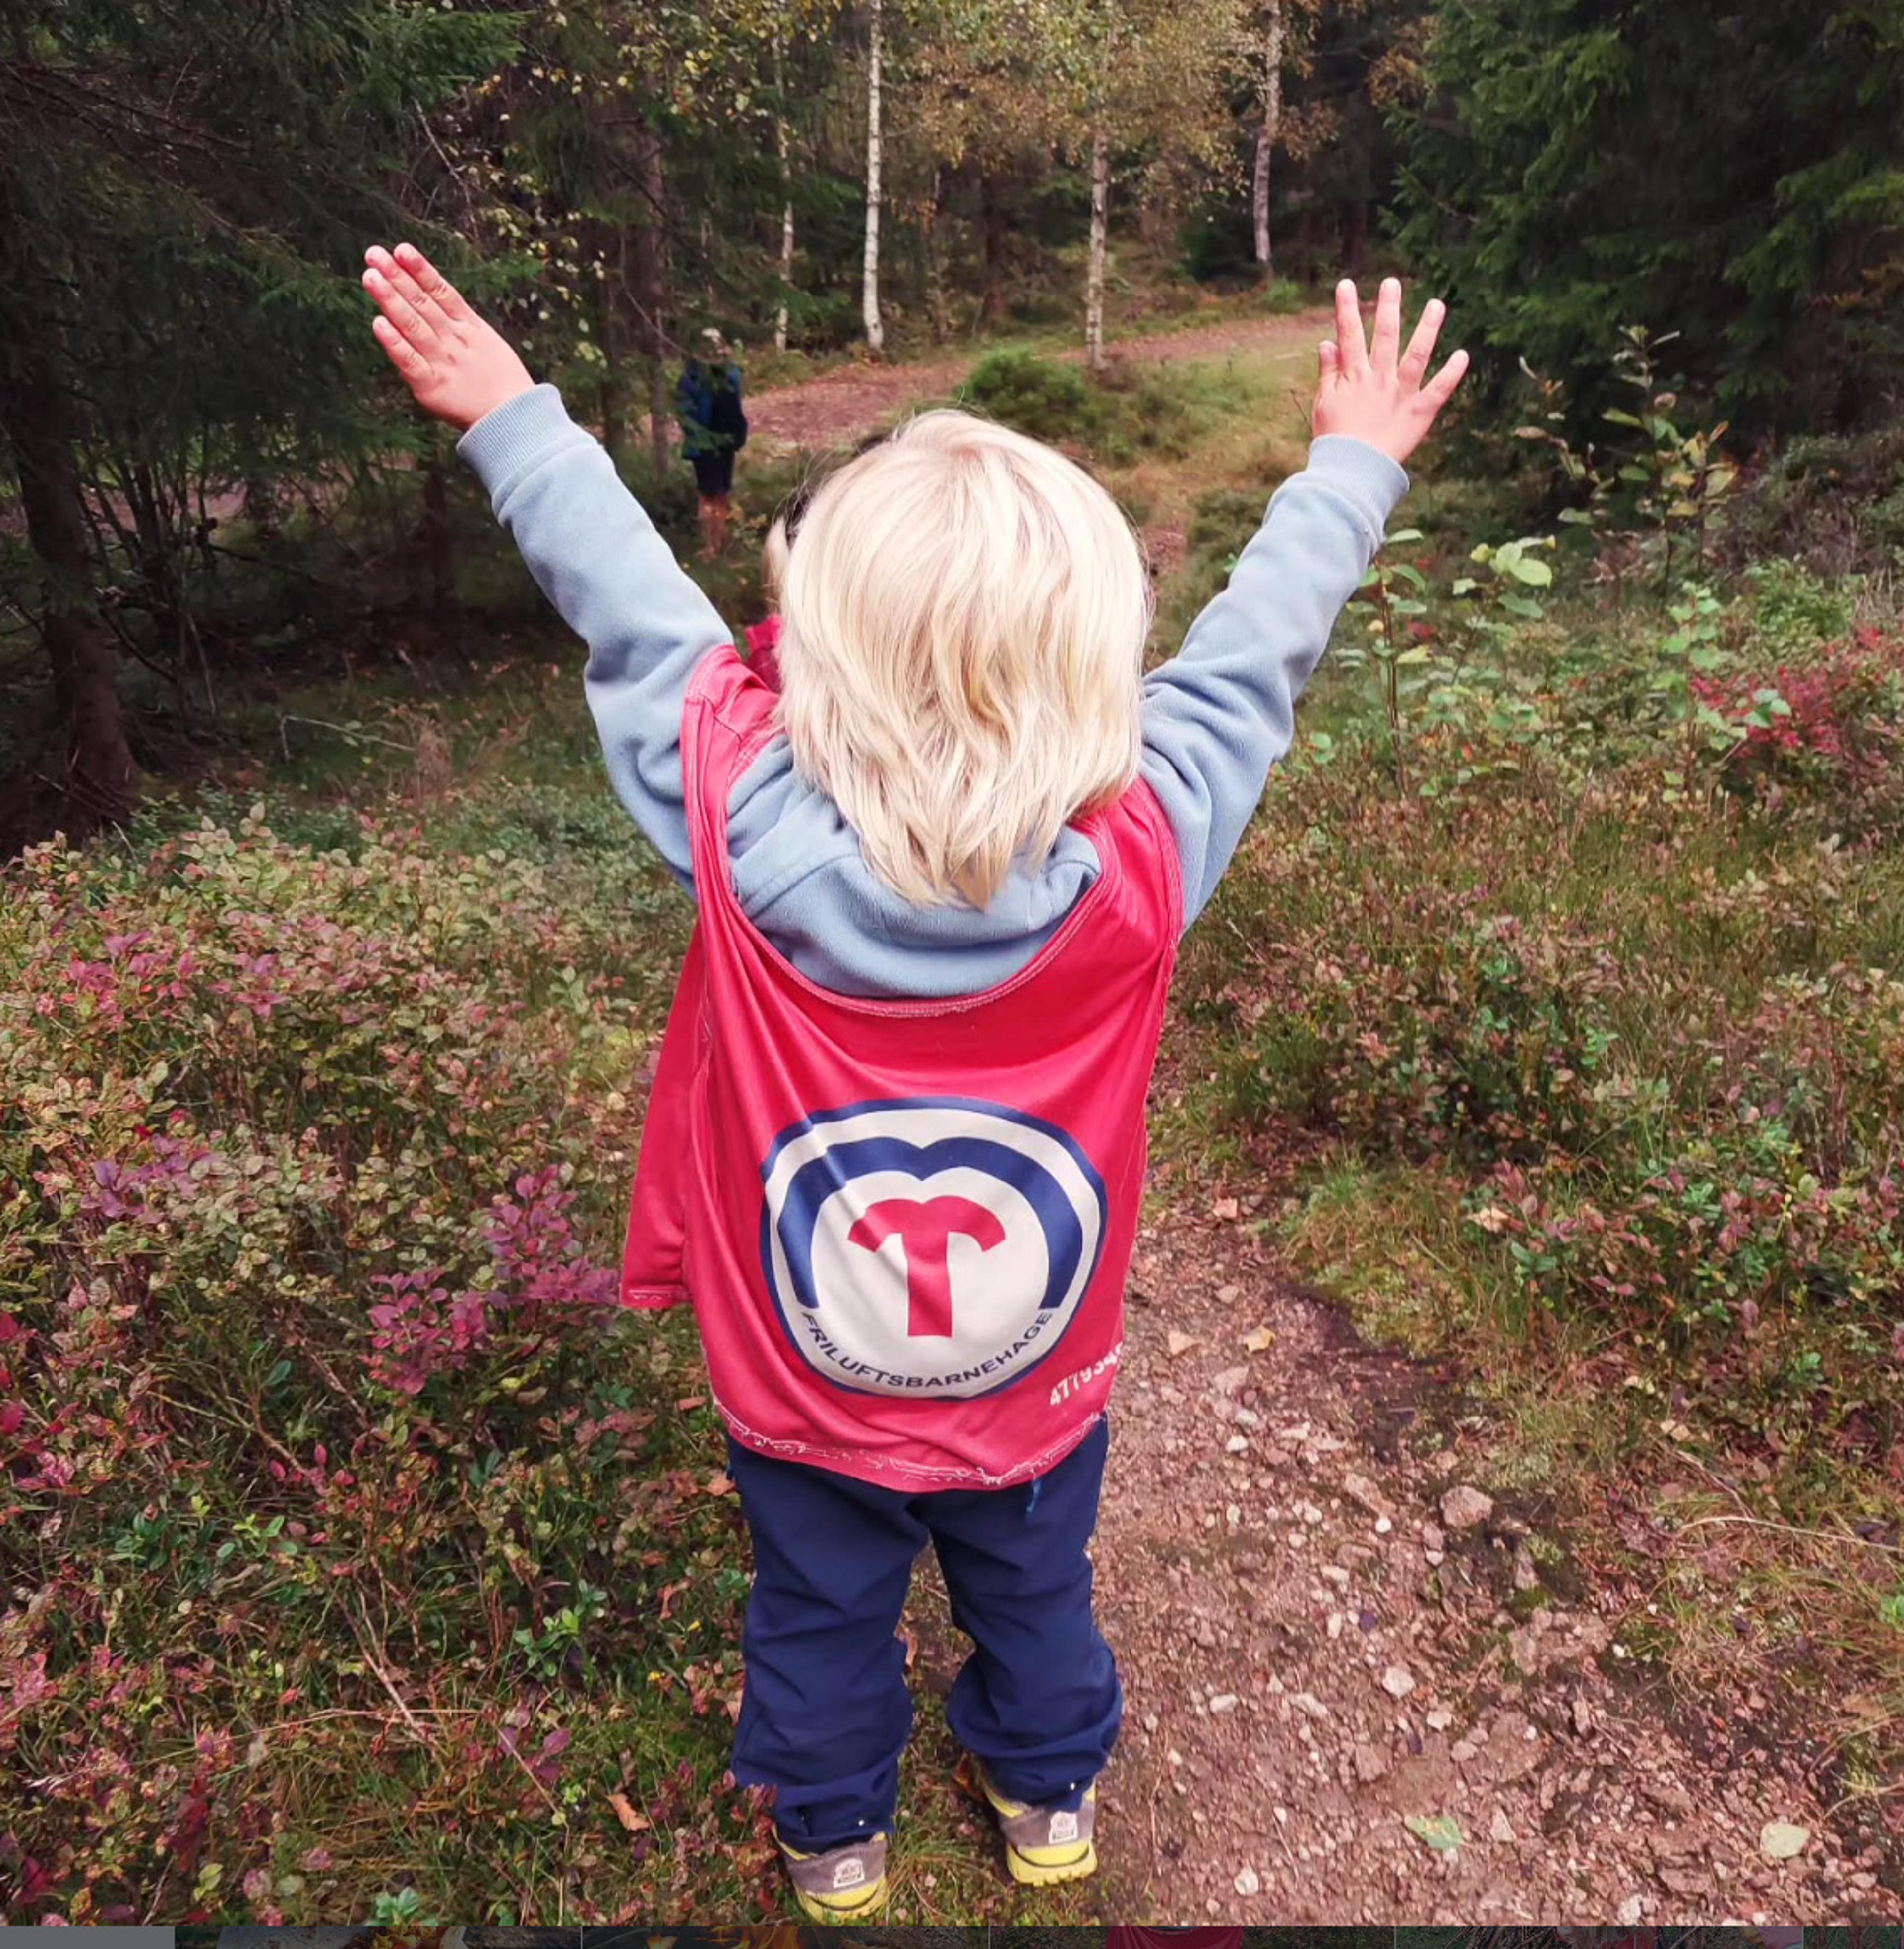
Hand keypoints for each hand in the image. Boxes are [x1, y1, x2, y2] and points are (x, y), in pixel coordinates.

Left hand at [362, 243, 534, 431]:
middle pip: (422, 303)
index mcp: (470, 328)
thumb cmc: (503, 386)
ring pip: (412, 324)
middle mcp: (454, 341)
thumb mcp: (489, 345)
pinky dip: (394, 342)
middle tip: (374, 255)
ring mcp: (442, 362)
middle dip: (397, 277)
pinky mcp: (431, 386)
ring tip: (371, 276)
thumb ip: (463, 325)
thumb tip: (437, 302)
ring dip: (390, 299)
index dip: (420, 269)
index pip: (441, 292)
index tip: (401, 250)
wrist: (516, 420)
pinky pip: (409, 360)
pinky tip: (378, 323)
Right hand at [1312, 277, 1467, 465]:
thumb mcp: (1323, 404)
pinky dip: (1452, 373)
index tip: (1346, 285)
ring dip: (1427, 327)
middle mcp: (1379, 380)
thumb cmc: (1334, 441)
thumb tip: (1327, 342)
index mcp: (1353, 377)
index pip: (1349, 335)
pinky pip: (1439, 389)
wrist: (1352, 473)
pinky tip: (1463, 354)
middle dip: (1388, 307)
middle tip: (1392, 283)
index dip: (1347, 309)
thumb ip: (1328, 372)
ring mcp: (1401, 394)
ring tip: (1437, 304)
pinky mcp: (1419, 412)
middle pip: (1384, 336)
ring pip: (1416, 354)